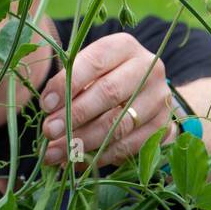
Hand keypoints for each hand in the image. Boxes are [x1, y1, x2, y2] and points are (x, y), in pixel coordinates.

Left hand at [40, 32, 174, 165]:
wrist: (145, 93)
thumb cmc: (105, 77)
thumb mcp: (88, 70)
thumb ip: (69, 83)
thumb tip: (49, 109)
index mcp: (124, 47)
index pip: (95, 61)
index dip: (68, 83)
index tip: (46, 104)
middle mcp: (148, 68)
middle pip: (109, 93)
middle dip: (74, 115)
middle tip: (49, 132)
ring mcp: (159, 98)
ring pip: (119, 124)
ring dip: (84, 141)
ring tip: (57, 153)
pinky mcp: (164, 127)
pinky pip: (129, 146)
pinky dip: (100, 157)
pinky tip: (77, 162)